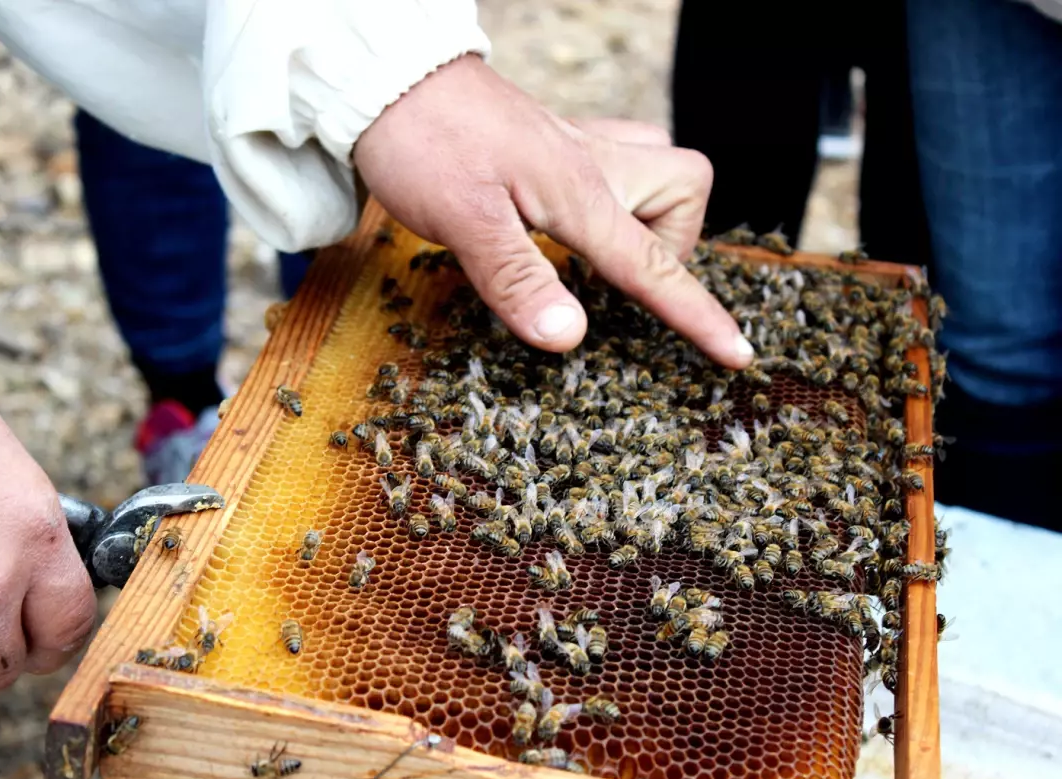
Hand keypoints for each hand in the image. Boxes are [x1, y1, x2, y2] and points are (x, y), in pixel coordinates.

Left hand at [354, 55, 752, 367]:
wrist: (388, 78)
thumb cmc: (422, 144)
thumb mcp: (463, 222)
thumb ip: (520, 280)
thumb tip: (570, 338)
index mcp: (580, 192)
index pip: (654, 265)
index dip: (696, 314)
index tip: (736, 354)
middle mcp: (592, 163)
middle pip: (686, 189)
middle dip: (672, 243)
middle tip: (617, 281)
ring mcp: (574, 147)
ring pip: (655, 165)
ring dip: (646, 214)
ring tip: (596, 253)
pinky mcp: (550, 142)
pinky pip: (614, 159)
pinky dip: (610, 194)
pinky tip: (565, 218)